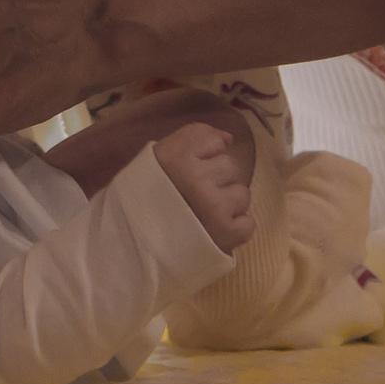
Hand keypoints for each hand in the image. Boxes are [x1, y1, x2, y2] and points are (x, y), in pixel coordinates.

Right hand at [154, 122, 254, 251]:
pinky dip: (236, 228)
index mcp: (176, 157)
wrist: (136, 245)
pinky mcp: (226, 234)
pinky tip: (216, 230)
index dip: (205, 155)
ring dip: (228, 204)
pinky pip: (248, 223)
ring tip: (205, 214)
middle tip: (196, 195)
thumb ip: (194, 138)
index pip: (214, 141)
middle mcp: (197, 179)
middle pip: (230, 166)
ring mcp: (214, 207)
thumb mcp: (161, 156)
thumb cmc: (148, 196)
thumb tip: (229, 139)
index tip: (189, 169)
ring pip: (242, 194)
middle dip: (217, 179)